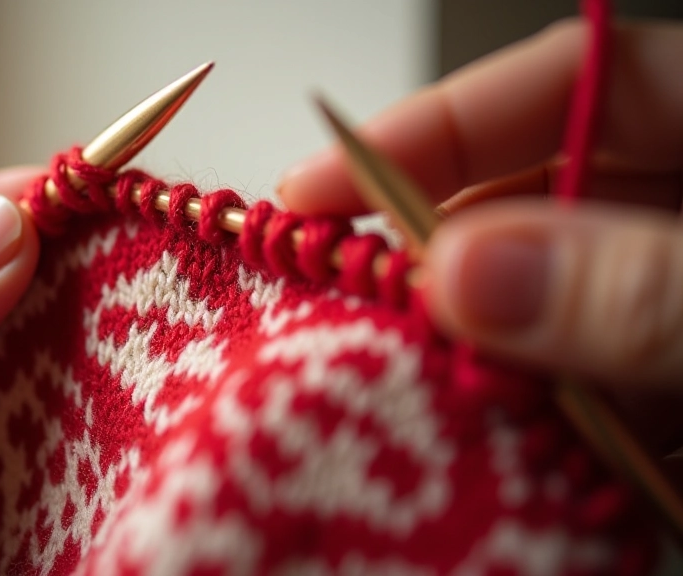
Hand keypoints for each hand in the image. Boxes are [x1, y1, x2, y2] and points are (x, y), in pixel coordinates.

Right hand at [278, 20, 682, 452]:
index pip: (567, 86)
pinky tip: (501, 460)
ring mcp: (681, 306)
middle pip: (541, 206)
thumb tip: (465, 275)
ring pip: (555, 316)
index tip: (317, 187)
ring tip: (413, 398)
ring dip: (484, 363)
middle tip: (352, 309)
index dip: (434, 125)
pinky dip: (544, 434)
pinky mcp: (680, 392)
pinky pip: (597, 402)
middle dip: (446, 262)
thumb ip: (640, 287)